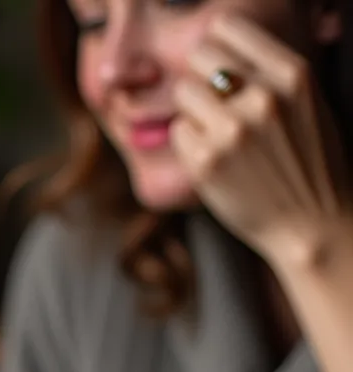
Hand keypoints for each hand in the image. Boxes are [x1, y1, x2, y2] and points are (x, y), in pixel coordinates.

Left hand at [170, 14, 349, 268]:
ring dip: (194, 110)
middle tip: (214, 102)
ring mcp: (231, 132)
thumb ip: (267, 74)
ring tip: (217, 132)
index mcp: (292, 74)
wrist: (312, 224)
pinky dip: (189, 142)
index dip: (216, 43)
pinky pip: (178, 132)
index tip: (217, 62)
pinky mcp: (206, 164)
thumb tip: (214, 51)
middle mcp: (262, 97)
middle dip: (202, 76)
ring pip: (184, 94)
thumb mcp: (304, 102)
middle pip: (200, 56)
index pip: (227, 28)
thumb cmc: (307, 162)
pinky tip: (213, 157)